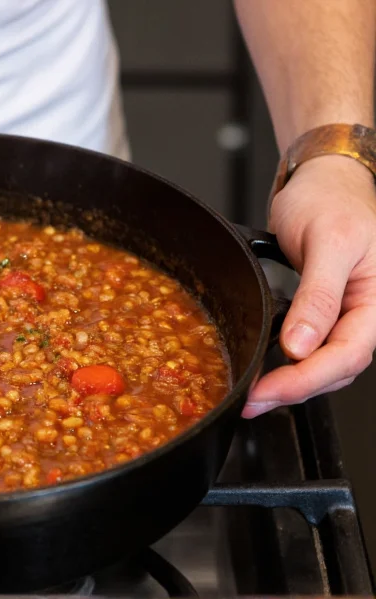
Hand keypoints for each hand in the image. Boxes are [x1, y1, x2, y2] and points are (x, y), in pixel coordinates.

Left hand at [244, 154, 375, 416]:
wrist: (324, 180)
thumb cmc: (334, 200)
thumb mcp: (329, 241)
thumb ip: (318, 296)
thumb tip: (301, 346)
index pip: (347, 356)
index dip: (305, 380)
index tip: (267, 392)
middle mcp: (367, 314)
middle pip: (335, 370)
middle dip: (292, 390)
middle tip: (249, 402)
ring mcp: (347, 316)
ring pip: (324, 365)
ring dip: (290, 383)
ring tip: (253, 394)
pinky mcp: (326, 314)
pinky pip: (313, 349)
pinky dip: (289, 364)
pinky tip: (266, 371)